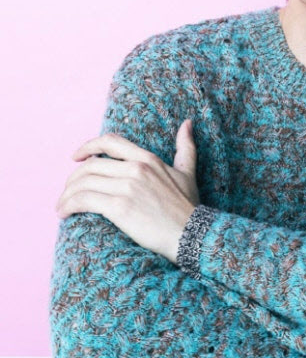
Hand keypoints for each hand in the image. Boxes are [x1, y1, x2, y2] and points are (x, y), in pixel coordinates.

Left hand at [56, 119, 199, 263]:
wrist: (191, 234)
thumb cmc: (188, 207)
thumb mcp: (187, 172)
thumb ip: (186, 147)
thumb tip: (187, 123)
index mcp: (148, 159)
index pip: (110, 142)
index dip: (88, 146)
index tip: (76, 157)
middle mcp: (136, 169)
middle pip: (91, 165)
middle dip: (73, 179)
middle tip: (68, 192)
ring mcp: (127, 187)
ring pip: (84, 183)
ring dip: (67, 194)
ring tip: (62, 206)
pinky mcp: (119, 207)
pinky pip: (84, 200)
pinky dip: (69, 205)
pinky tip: (65, 213)